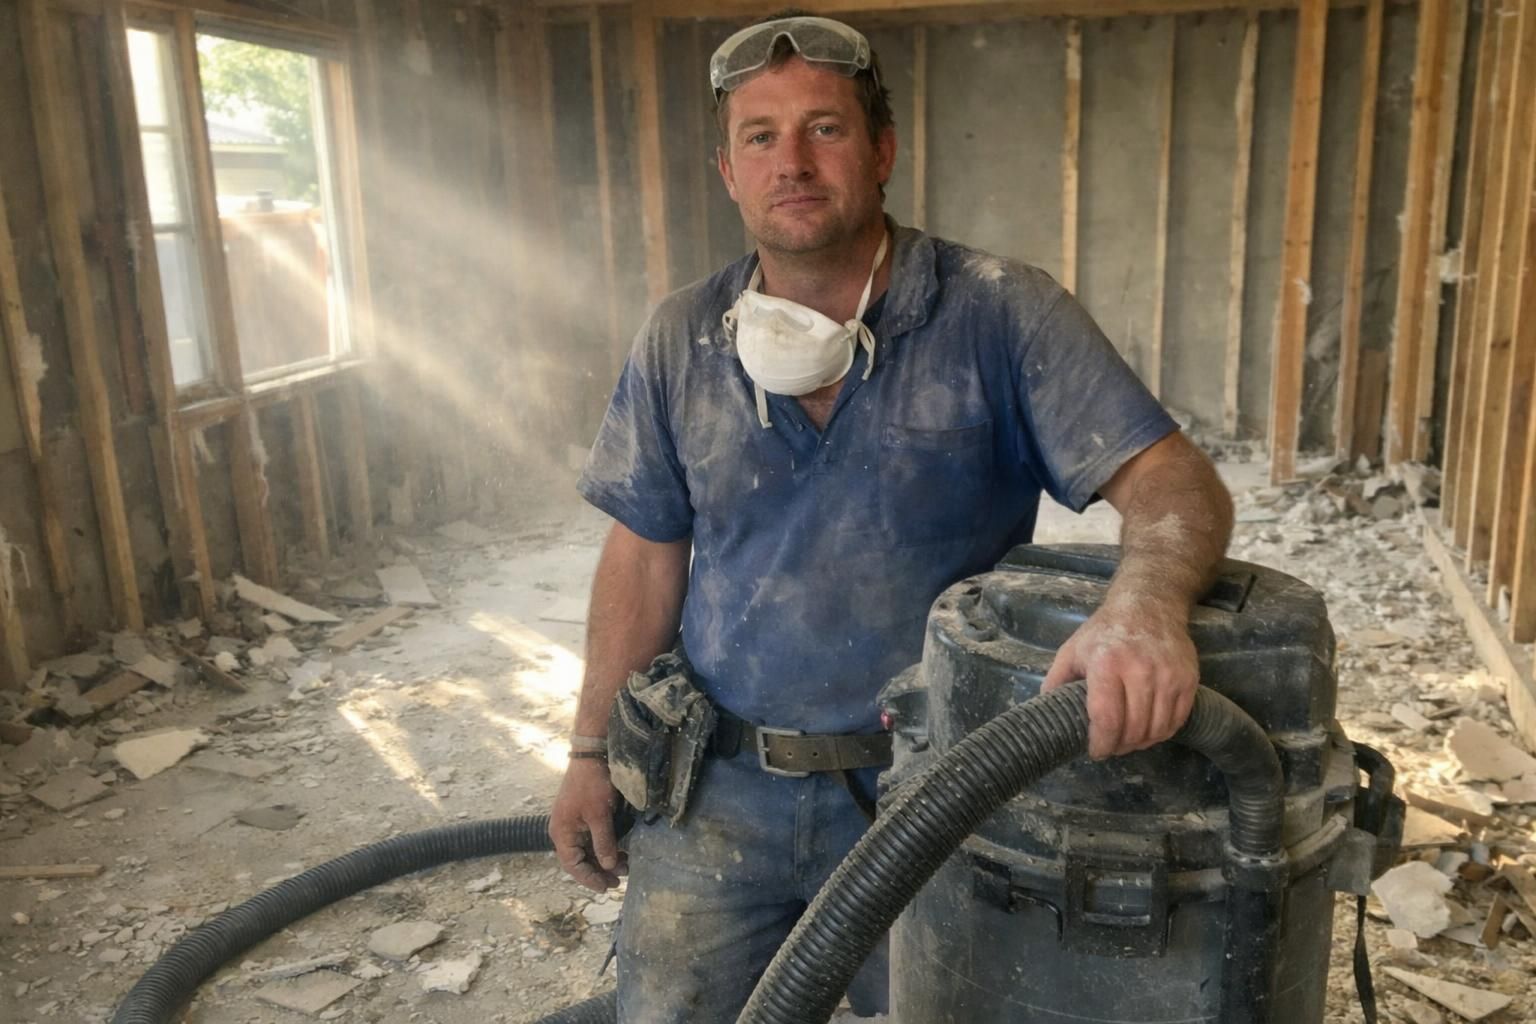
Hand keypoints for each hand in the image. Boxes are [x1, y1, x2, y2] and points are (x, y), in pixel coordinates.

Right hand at [549, 757, 625, 890]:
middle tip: (618, 882)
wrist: (591, 756)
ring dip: (604, 861)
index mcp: (562, 833)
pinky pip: (591, 840)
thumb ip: (604, 842)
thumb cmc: (592, 784)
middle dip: (598, 872)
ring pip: (586, 851)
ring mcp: (572, 824)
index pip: (573, 865)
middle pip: (579, 860)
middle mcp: (564, 831)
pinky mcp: (582, 818)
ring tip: (624, 868)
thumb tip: (609, 866)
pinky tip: (619, 853)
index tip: (606, 887)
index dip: (589, 878)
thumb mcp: (600, 815)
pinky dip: (604, 848)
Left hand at [1041, 602, 1198, 759]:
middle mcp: (1140, 670)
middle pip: (1134, 729)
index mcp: (1106, 664)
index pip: (1107, 719)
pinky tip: (1149, 730)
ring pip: (1157, 729)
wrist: (1150, 605)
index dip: (1101, 744)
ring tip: (1129, 740)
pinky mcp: (1188, 679)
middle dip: (1120, 746)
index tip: (1096, 751)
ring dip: (1142, 743)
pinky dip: (1162, 732)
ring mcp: (1168, 675)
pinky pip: (1177, 720)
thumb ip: (1056, 681)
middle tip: (1111, 747)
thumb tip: (1046, 713)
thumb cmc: (1105, 631)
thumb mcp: (1072, 650)